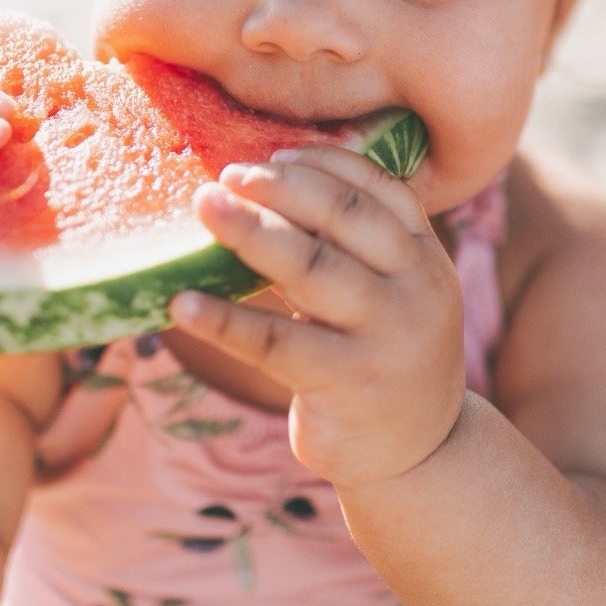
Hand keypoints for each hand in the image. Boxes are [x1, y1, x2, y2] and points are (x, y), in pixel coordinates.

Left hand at [169, 146, 465, 489]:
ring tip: (204, 206)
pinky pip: (275, 343)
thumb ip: (348, 243)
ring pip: (311, 268)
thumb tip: (264, 182)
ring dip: (251, 232)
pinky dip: (224, 321)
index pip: (377, 189)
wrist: (420, 452)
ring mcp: (386, 336)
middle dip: (280, 188)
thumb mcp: (388, 290)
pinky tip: (182, 304)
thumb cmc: (382, 351)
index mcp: (424, 255)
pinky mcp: (348, 383)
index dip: (322, 164)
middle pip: (343, 216)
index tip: (271, 154)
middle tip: (226, 175)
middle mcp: (417, 287)